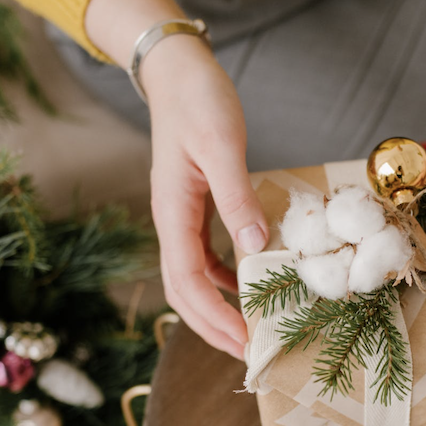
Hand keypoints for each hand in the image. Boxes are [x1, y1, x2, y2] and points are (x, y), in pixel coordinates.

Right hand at [141, 36, 268, 359]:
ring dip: (216, 308)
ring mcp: (179, 217)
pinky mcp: (192, 208)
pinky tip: (247, 284)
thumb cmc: (198, 101)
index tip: (244, 342)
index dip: (213, 318)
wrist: (177, 73)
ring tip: (248, 330)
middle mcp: (171, 222)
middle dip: (212, 327)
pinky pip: (203, 257)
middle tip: (248, 353)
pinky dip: (223, 279)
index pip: (187, 282)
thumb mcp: (222, 146)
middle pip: (183, 292)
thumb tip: (254, 245)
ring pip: (191, 279)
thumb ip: (236, 197)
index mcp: (172, 213)